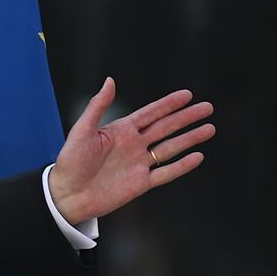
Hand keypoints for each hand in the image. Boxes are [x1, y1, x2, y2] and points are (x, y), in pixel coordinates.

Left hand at [49, 78, 214, 224]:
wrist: (67, 195)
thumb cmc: (70, 162)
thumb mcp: (82, 131)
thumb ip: (97, 106)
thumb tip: (110, 80)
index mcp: (120, 131)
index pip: (150, 114)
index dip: (168, 104)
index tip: (187, 95)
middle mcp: (132, 145)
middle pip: (165, 128)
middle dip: (186, 118)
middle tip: (207, 107)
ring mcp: (138, 164)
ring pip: (170, 148)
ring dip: (190, 138)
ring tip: (210, 128)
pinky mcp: (141, 183)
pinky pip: (166, 173)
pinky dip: (182, 166)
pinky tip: (198, 156)